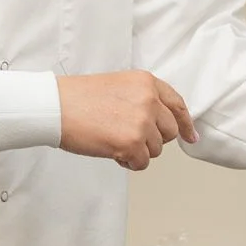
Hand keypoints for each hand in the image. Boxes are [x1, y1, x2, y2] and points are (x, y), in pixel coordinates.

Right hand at [56, 71, 198, 170]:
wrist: (55, 106)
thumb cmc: (77, 98)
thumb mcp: (118, 86)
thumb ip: (142, 99)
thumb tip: (160, 124)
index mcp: (146, 82)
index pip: (177, 105)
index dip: (185, 123)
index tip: (189, 136)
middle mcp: (149, 100)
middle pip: (169, 131)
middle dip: (152, 139)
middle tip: (130, 138)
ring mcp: (142, 122)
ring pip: (156, 149)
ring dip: (138, 151)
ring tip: (113, 140)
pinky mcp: (132, 143)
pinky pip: (142, 163)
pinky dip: (128, 162)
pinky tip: (112, 151)